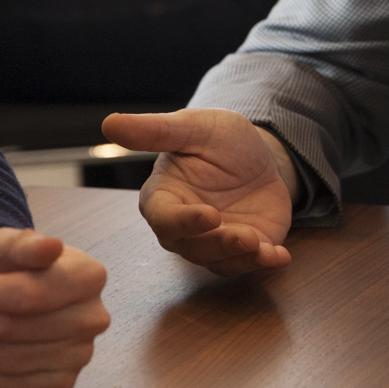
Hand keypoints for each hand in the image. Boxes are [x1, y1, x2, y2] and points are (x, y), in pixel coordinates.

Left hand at [0, 227, 109, 387]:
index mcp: (89, 276)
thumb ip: (23, 243)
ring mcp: (80, 357)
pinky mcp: (60, 386)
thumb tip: (50, 247)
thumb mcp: (4, 244)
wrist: (4, 301)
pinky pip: (0, 385)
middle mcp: (93, 318)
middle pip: (8, 328)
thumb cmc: (6, 268)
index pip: (29, 295)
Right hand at [102, 108, 296, 275]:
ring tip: (263, 246)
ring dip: (241, 257)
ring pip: (218, 260)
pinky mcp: (239, 252)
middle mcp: (182, 227)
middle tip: (245, 236)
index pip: (163, 218)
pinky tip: (279, 255)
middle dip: (219, 244)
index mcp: (162, 198)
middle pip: (191, 247)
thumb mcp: (193, 127)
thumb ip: (154, 130)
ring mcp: (211, 243)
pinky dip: (264, 262)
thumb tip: (108, 122)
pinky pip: (247, 264)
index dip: (184, 221)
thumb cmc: (217, 139)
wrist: (259, 155)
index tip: (209, 215)